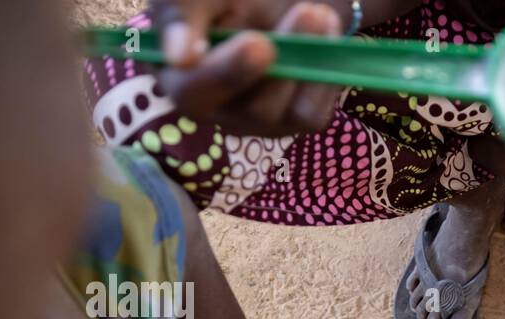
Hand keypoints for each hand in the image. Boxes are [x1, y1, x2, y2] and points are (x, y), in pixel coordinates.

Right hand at [149, 0, 345, 134]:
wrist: (267, 0)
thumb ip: (180, 14)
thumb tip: (179, 55)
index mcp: (177, 76)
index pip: (193, 91)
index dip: (225, 73)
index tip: (257, 44)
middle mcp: (215, 110)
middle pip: (252, 110)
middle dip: (281, 67)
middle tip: (306, 13)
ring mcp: (257, 121)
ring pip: (289, 114)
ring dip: (309, 60)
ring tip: (316, 12)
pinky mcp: (293, 121)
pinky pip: (314, 112)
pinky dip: (327, 72)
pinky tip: (326, 30)